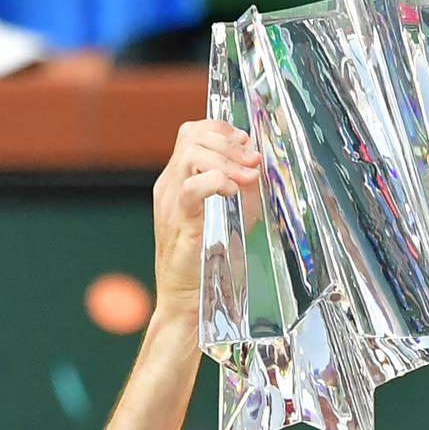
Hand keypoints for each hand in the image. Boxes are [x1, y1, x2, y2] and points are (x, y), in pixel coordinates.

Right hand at [150, 119, 261, 321]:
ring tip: (247, 178)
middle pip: (191, 135)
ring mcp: (170, 202)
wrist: (186, 300)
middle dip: (229, 142)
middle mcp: (169, 186)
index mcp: (177, 181)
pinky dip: (217, 181)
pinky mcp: (179, 221)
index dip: (221, 129)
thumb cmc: (207, 262)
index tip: (246, 143)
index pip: (191, 132)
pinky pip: (192, 187)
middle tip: (252, 161)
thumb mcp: (228, 215)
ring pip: (191, 153)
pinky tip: (233, 192)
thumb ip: (239, 187)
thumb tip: (259, 164)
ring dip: (227, 160)